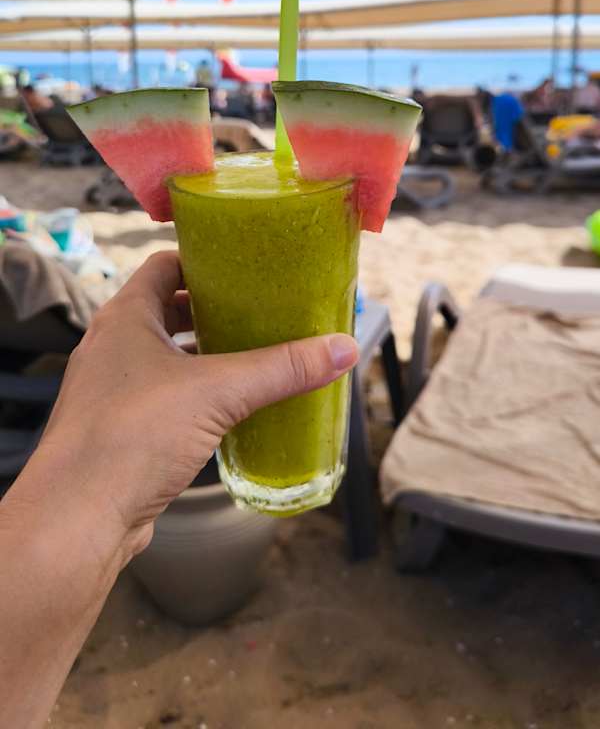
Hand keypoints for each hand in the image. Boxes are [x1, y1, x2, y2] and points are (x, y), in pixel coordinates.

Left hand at [37, 251, 358, 564]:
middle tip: (262, 310)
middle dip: (214, 311)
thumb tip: (344, 348)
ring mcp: (113, 389)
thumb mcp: (217, 392)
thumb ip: (281, 368)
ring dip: (205, 354)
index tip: (247, 265)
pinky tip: (230, 407)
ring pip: (166, 357)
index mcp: (126, 317)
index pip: (166, 265)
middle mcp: (113, 346)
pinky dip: (195, 394)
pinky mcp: (120, 429)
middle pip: (169, 310)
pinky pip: (163, 396)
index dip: (205, 259)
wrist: (77, 517)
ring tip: (254, 354)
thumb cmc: (132, 437)